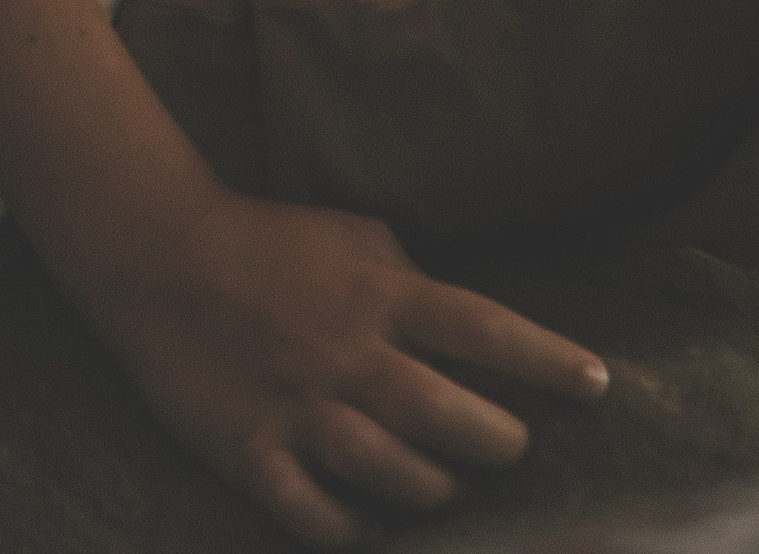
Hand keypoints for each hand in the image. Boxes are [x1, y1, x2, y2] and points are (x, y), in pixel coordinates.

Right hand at [75, 183, 607, 543]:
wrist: (160, 254)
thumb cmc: (268, 240)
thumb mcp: (351, 234)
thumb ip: (408, 279)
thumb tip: (468, 324)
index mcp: (379, 293)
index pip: (481, 329)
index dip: (545, 360)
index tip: (598, 384)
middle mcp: (347, 354)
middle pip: (445, 415)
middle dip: (496, 441)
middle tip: (511, 446)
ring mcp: (298, 406)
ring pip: (389, 471)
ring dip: (431, 489)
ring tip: (447, 486)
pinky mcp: (250, 449)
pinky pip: (311, 512)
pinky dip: (348, 528)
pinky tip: (370, 526)